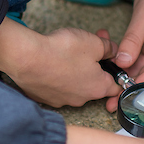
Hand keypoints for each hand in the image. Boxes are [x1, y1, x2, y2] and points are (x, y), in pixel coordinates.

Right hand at [0, 18, 120, 106]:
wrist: (26, 57)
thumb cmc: (62, 51)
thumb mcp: (94, 42)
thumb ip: (108, 48)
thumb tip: (113, 51)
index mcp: (98, 88)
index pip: (117, 86)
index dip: (117, 71)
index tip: (113, 60)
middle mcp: (80, 99)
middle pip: (93, 82)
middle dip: (94, 64)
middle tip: (90, 44)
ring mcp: (60, 100)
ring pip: (73, 84)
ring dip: (74, 69)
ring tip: (66, 50)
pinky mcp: (42, 96)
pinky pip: (54, 85)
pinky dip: (55, 74)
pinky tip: (51, 60)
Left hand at [108, 0, 143, 110]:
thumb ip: (134, 37)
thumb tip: (123, 62)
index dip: (140, 86)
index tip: (123, 98)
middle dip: (132, 88)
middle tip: (112, 104)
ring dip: (129, 78)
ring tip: (109, 93)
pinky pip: (142, 56)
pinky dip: (129, 63)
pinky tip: (114, 70)